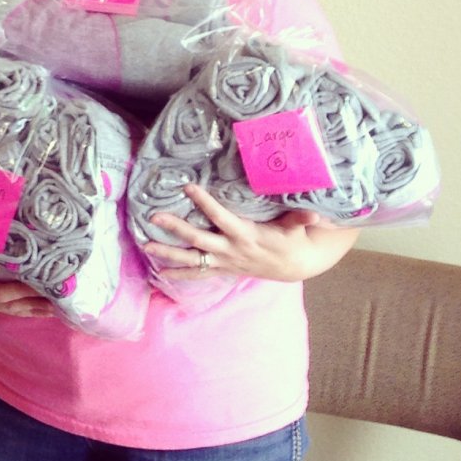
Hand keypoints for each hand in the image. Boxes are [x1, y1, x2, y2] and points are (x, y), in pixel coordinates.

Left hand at [145, 183, 356, 284]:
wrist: (292, 266)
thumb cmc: (291, 239)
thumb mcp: (296, 227)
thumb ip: (301, 218)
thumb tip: (315, 212)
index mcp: (246, 234)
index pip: (221, 217)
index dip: (204, 203)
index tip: (187, 186)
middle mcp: (230, 250)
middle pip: (199, 239)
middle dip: (176, 229)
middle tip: (154, 217)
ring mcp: (224, 262)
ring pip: (192, 260)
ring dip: (168, 254)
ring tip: (146, 246)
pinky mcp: (222, 270)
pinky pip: (197, 274)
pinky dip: (178, 274)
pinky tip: (158, 273)